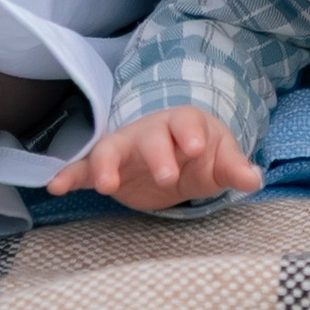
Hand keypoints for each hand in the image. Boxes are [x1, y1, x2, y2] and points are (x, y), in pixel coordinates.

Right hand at [48, 108, 262, 209]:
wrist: (176, 157)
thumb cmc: (201, 155)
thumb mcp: (220, 161)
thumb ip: (234, 169)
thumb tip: (254, 179)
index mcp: (183, 125)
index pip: (187, 122)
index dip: (191, 133)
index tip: (198, 148)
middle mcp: (151, 132)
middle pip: (150, 136)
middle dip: (157, 154)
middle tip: (167, 177)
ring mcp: (125, 150)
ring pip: (111, 149)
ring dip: (106, 165)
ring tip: (105, 185)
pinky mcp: (106, 170)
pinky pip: (84, 169)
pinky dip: (69, 175)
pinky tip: (55, 187)